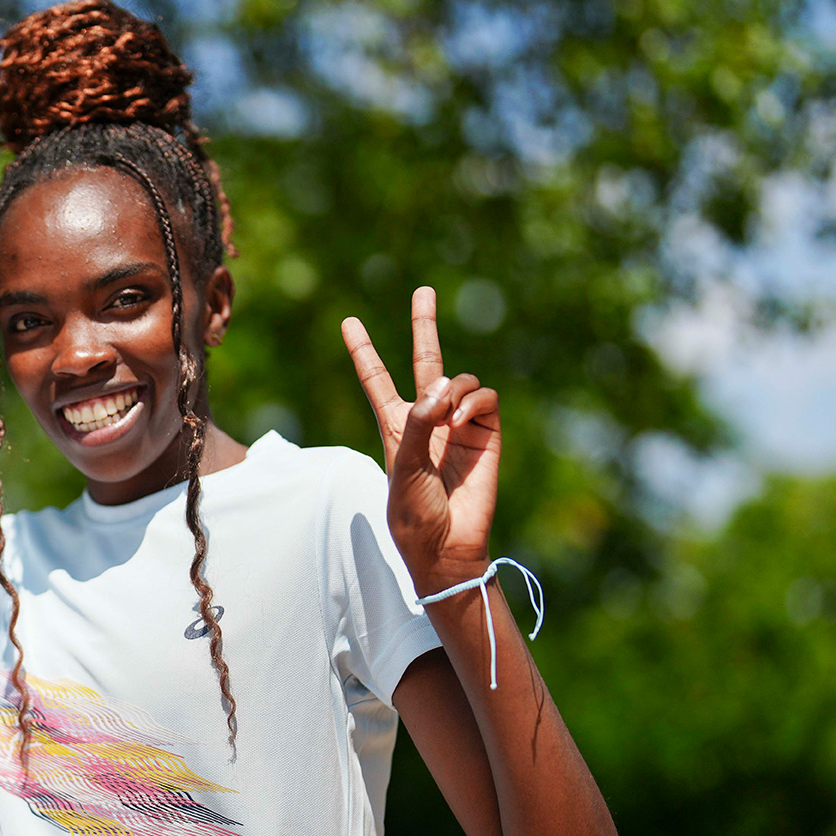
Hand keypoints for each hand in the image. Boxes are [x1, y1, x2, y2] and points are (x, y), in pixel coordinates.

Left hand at [340, 287, 499, 586]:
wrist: (447, 545)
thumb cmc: (414, 513)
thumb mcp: (403, 466)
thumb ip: (419, 424)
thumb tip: (444, 388)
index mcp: (396, 425)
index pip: (377, 380)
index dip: (364, 352)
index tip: (348, 322)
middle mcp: (428, 418)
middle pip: (425, 361)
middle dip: (424, 325)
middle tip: (423, 290)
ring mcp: (458, 424)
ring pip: (458, 379)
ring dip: (451, 388)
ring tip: (445, 416)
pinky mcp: (486, 433)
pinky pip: (485, 397)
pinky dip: (472, 401)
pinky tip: (460, 419)